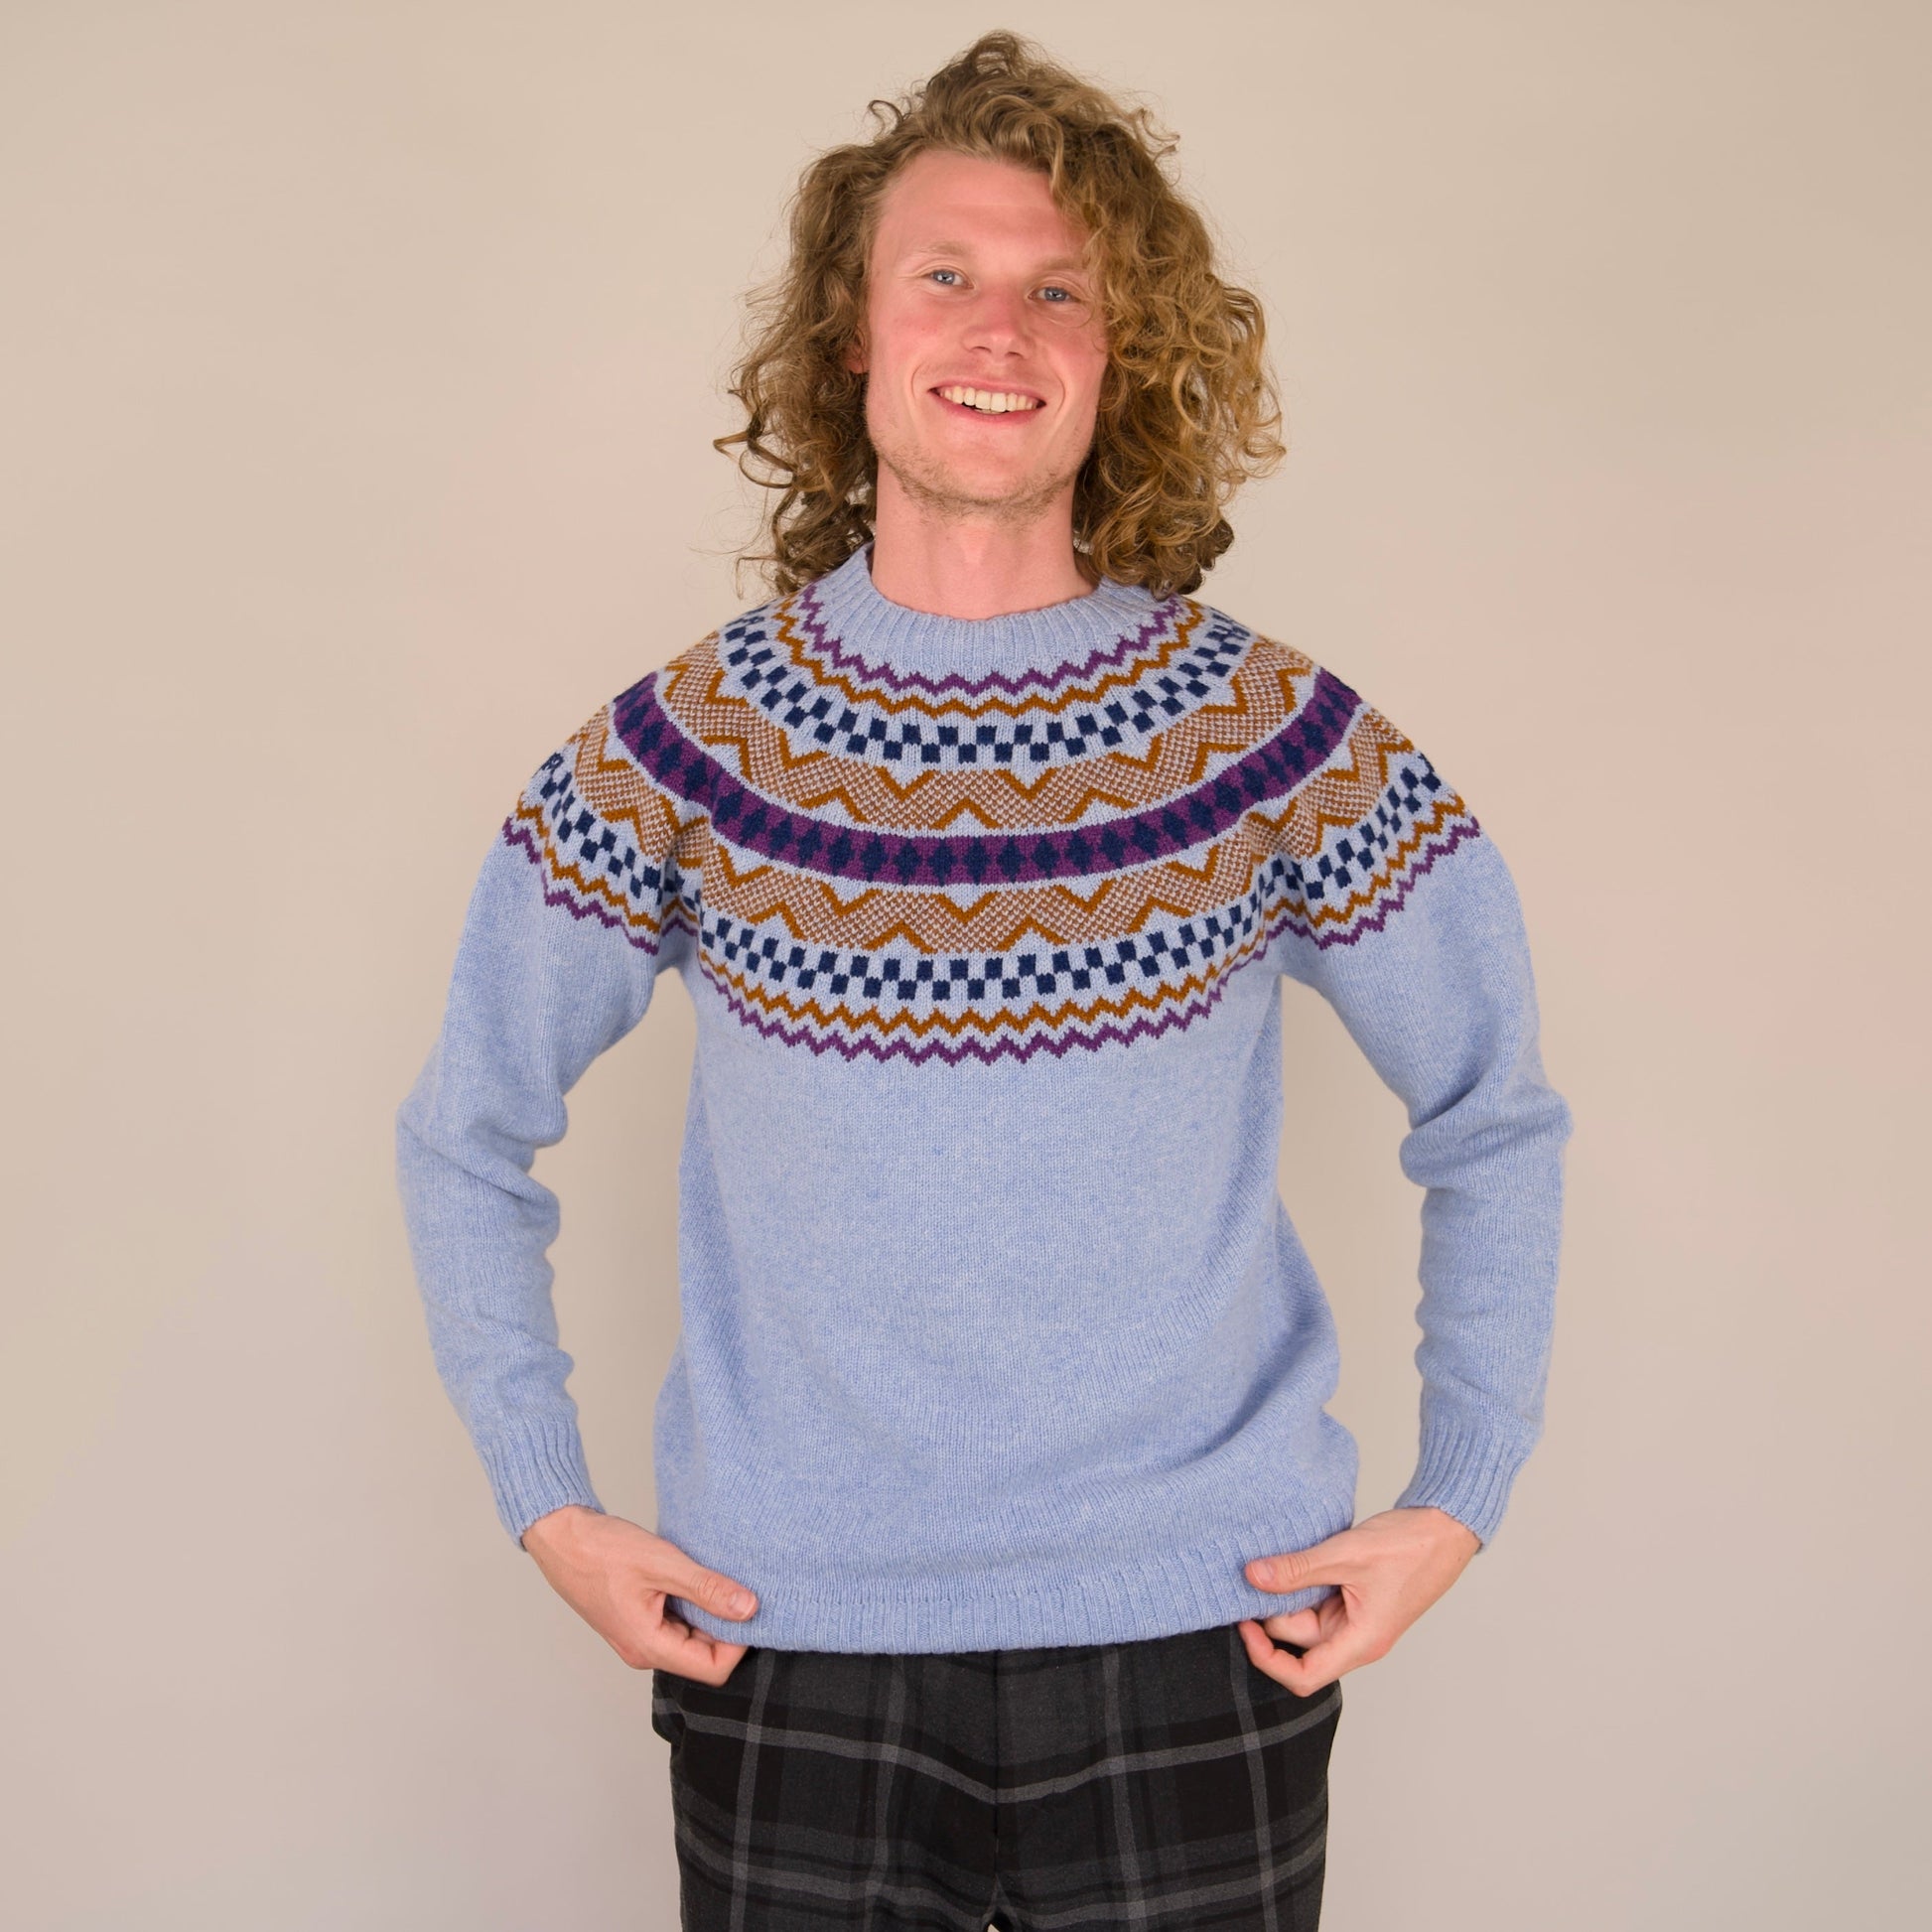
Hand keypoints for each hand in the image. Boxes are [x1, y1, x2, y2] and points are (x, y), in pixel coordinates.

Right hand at [519, 1504, 757, 1684]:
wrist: (562, 1539)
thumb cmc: (602, 1550)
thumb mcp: (663, 1564)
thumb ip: (707, 1589)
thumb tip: (749, 1608)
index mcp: (649, 1646)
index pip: (713, 1669)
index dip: (739, 1643)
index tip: (750, 1607)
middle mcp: (644, 1652)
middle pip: (704, 1657)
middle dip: (727, 1627)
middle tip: (737, 1588)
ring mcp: (639, 1639)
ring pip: (690, 1640)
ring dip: (708, 1615)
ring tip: (714, 1579)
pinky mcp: (636, 1624)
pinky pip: (675, 1626)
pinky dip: (691, 1607)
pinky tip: (694, 1580)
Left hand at [1238, 1505, 1481, 1694]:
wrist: (1445, 1529)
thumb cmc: (1410, 1548)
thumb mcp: (1346, 1554)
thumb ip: (1298, 1569)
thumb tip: (1252, 1576)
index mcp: (1360, 1642)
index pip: (1303, 1676)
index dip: (1267, 1659)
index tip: (1244, 1625)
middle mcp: (1356, 1639)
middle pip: (1298, 1642)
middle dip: (1272, 1613)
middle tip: (1253, 1575)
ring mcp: (1355, 1621)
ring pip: (1305, 1619)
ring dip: (1286, 1596)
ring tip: (1271, 1563)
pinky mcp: (1354, 1602)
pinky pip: (1317, 1602)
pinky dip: (1301, 1585)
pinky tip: (1291, 1562)